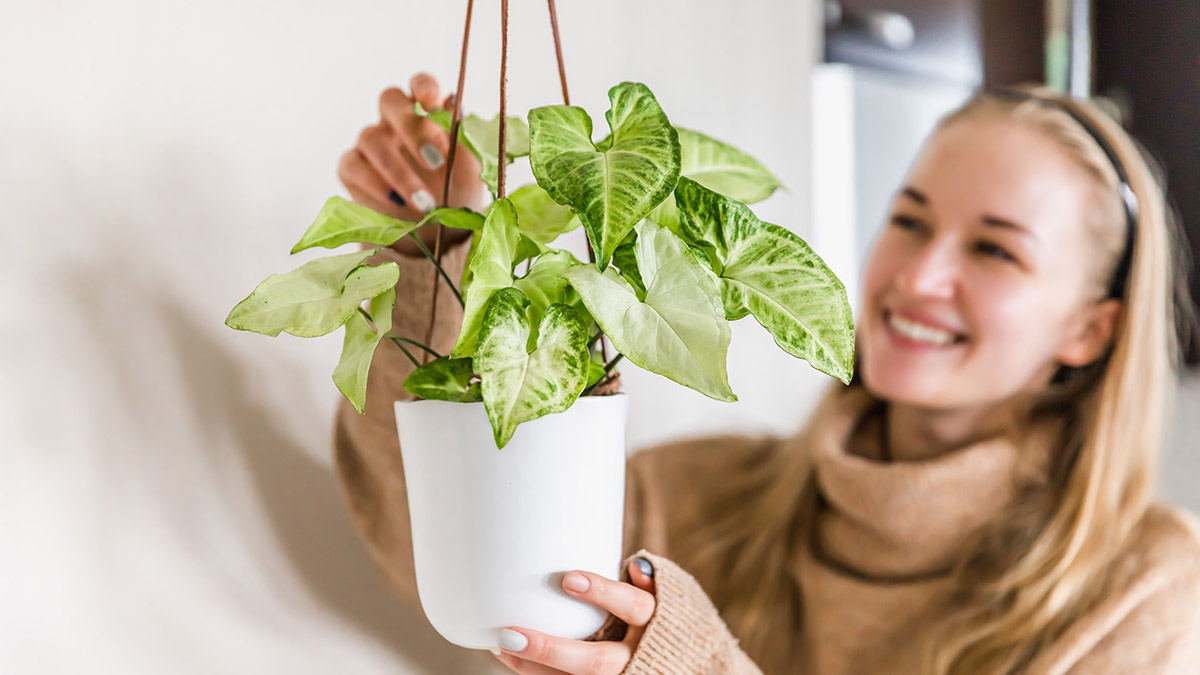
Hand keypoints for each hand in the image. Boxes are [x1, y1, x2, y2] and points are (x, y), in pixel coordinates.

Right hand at [337, 72, 485, 254]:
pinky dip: (374, 183)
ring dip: (397, 169)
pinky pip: (352, 165)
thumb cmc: (456, 192)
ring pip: (369, 136)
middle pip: (388, 99)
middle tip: (435, 161)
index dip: (423, 86)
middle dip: (410, 126)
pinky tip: (396, 201)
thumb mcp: (470, 171)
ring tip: (423, 199)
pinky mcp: (353, 170)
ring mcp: (372, 143)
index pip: (420, 85)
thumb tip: (453, 105)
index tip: (432, 100)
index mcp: (427, 113)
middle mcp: (396, 122)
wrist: (440, 232)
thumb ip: (464, 141)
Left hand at [494, 558, 656, 674]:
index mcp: (656, 622)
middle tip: (512, 633)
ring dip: (535, 665)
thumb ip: (643, 579)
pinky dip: (536, 672)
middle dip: (552, 650)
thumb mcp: (662, 593)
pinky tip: (508, 655)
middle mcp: (638, 656)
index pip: (634, 607)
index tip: (568, 579)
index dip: (604, 593)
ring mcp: (622, 674)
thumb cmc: (663, 614)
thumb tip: (632, 563)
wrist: (678, 657)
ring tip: (501, 644)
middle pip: (597, 661)